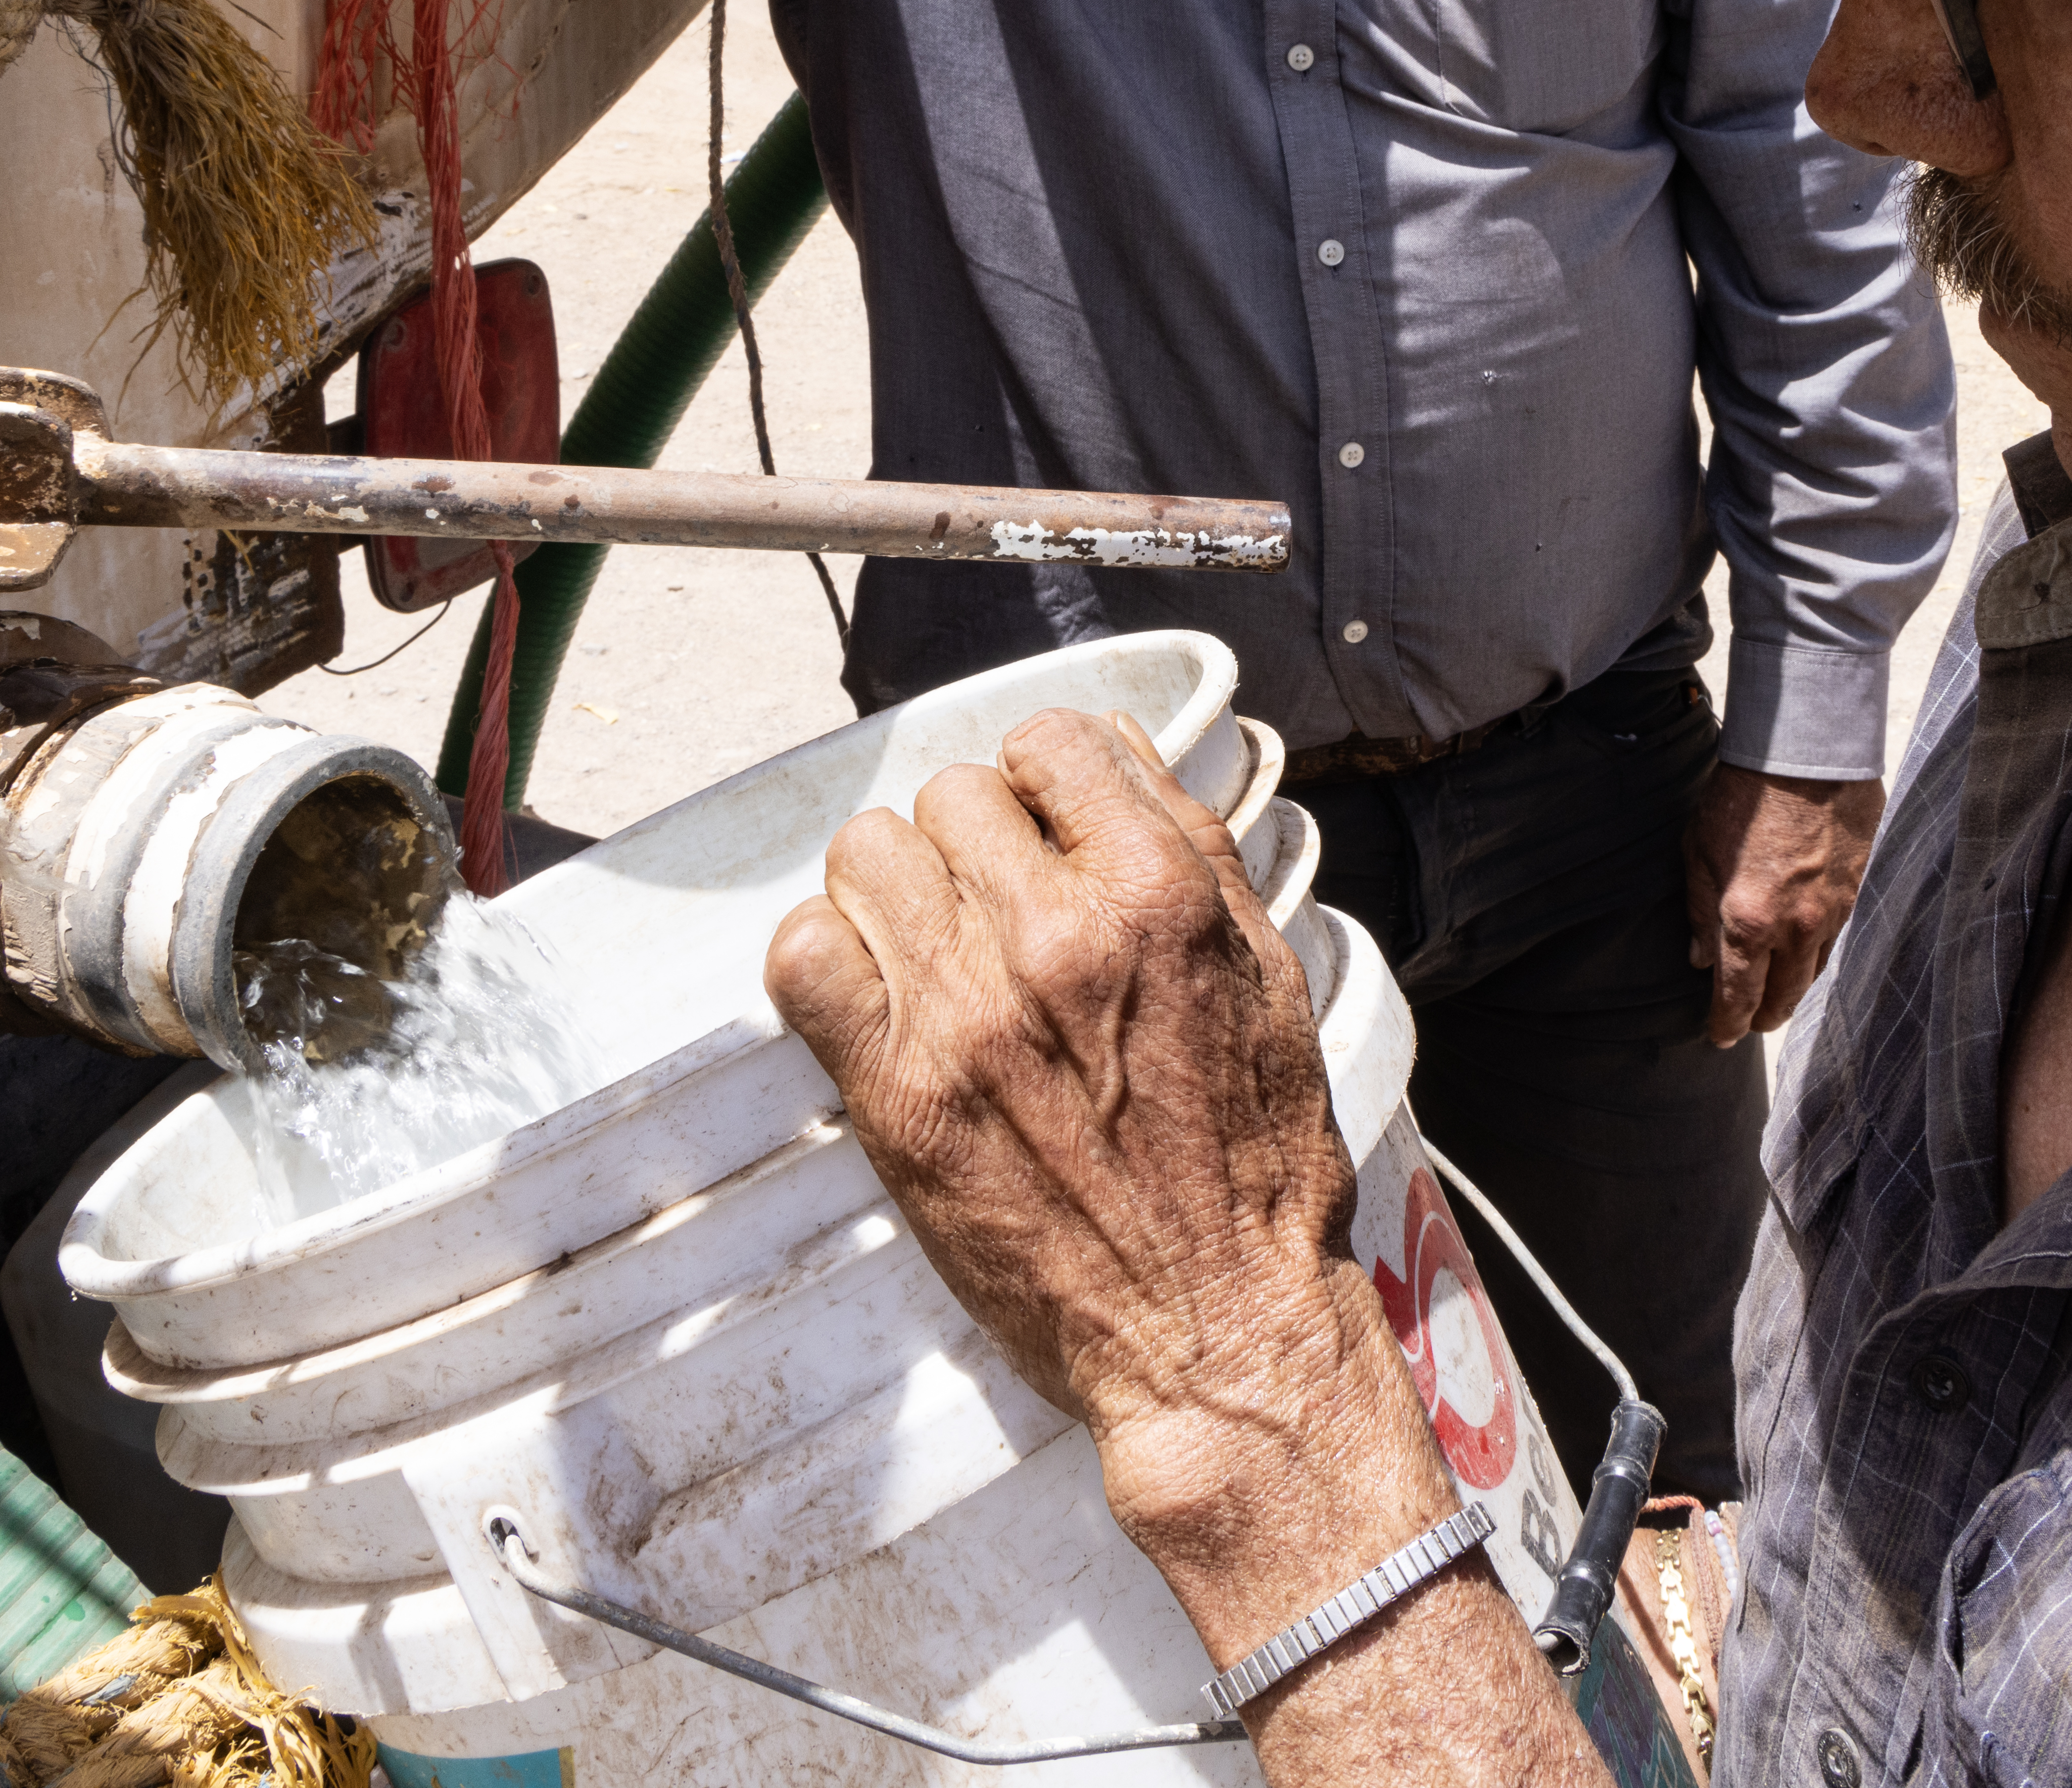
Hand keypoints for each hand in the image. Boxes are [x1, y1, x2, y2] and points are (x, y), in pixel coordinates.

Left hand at [772, 714, 1612, 1781]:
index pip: (1050, 743)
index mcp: (1158, 898)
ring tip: (936, 948)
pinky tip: (879, 995)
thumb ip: (1190, 856)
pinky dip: (830, 959)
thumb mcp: (1266, 979)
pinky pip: (804, 957)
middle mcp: (1054, 939)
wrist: (1215, 1329)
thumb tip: (1108, 760)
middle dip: (976, 841)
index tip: (1051, 834)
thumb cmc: (1252, 1163)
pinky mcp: (898, 1094)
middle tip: (999, 910)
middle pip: (951, 795)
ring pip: (868, 853)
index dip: (1048, 785)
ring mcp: (965, 1015)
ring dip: (898, 889)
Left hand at [1685, 763, 1884, 1046]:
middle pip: (1783, 996)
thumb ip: (1700, 911)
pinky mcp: (1858, 891)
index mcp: (1749, 922)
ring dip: (1795, 990)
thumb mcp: (1698, 852)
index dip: (1727, 1023)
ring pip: (1815, 972)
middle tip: (1752, 1023)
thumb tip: (1700, 958)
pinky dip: (1819, 954)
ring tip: (1779, 996)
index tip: (1720, 1036)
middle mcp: (1796, 928)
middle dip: (1765, 1016)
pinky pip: (1838, 938)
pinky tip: (1808, 953)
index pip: (1737, 995)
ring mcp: (1833, 912)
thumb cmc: (1742, 797)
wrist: (1806, 754)